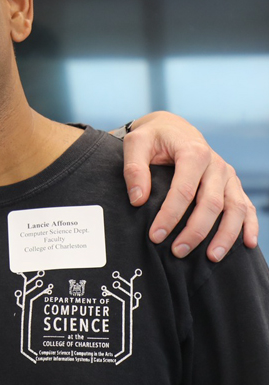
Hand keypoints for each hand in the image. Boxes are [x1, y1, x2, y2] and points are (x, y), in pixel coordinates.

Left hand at [121, 112, 258, 261]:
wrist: (171, 128)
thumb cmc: (152, 137)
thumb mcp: (136, 144)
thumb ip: (134, 169)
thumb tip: (138, 200)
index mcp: (193, 152)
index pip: (184, 190)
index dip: (170, 215)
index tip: (155, 236)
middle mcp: (216, 164)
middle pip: (211, 203)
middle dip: (195, 231)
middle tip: (177, 252)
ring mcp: (227, 175)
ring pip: (235, 208)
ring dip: (226, 235)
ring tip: (211, 257)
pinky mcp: (231, 184)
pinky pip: (245, 206)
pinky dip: (249, 225)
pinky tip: (248, 244)